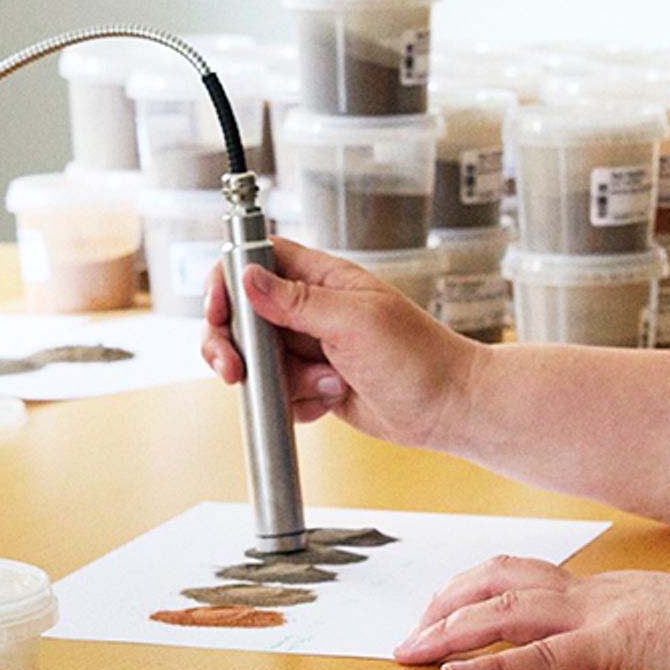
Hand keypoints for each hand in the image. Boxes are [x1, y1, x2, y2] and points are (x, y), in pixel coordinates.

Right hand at [197, 239, 479, 448]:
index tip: (219, 311)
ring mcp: (311, 349)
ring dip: (282, 382)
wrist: (449, 409)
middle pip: (243, 316)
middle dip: (233, 346)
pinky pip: (280, 395)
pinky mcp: (314, 384)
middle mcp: (311, 310)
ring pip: (259, 362)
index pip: (258, 260)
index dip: (229, 281)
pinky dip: (298, 404)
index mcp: (322, 280)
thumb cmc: (419, 357)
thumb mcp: (354, 321)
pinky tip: (331, 401)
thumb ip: (296, 301)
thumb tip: (247, 277)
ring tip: (326, 385)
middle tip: (234, 370)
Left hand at [395, 558, 669, 669]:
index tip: (439, 609)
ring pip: (505, 615)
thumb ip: (635, 637)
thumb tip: (617, 655)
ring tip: (409, 654)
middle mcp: (598, 593)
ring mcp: (606, 617)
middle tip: (407, 636)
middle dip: (444, 608)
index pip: (524, 576)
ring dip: (448, 634)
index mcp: (610, 589)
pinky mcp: (619, 649)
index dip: (473, 590)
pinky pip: (541, 658)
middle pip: (498, 585)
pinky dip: (492, 668)